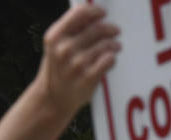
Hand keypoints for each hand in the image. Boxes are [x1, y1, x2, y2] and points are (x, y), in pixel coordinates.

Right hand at [35, 5, 120, 119]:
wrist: (53, 98)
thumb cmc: (58, 68)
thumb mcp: (55, 45)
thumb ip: (70, 30)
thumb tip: (93, 14)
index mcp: (55, 36)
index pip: (79, 14)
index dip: (95, 11)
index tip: (103, 13)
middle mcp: (64, 49)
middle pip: (97, 28)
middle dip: (109, 28)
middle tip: (115, 30)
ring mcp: (77, 64)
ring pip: (105, 45)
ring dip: (114, 44)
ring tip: (116, 46)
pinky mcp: (88, 77)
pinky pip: (108, 60)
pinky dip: (112, 58)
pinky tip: (111, 59)